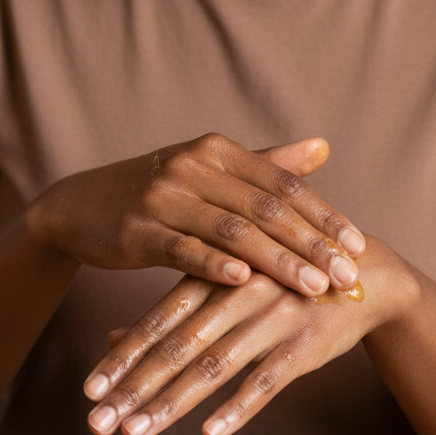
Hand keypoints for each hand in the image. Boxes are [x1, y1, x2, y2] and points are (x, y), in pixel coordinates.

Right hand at [27, 133, 364, 295]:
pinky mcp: (137, 230)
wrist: (77, 207)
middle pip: (265, 207)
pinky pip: (183, 250)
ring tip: (314, 286)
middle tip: (348, 274)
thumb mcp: (208, 171)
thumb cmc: (154, 193)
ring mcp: (163, 197)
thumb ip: (266, 164)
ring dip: (277, 261)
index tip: (358, 246)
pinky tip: (246, 282)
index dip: (323, 215)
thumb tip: (323, 148)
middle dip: (311, 243)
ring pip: (232, 231)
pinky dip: (215, 265)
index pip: (283, 183)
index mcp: (216, 150)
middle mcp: (193, 166)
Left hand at [83, 238, 411, 434]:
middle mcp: (239, 292)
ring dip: (171, 402)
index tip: (89, 390)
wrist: (366, 275)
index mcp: (216, 274)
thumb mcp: (227, 284)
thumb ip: (173, 310)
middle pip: (178, 345)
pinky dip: (237, 407)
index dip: (123, 356)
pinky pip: (267, 380)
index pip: (158, 319)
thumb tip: (113, 338)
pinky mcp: (306, 344)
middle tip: (97, 422)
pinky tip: (209, 434)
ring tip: (135, 433)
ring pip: (214, 365)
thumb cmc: (282, 280)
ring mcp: (273, 318)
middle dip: (134, 387)